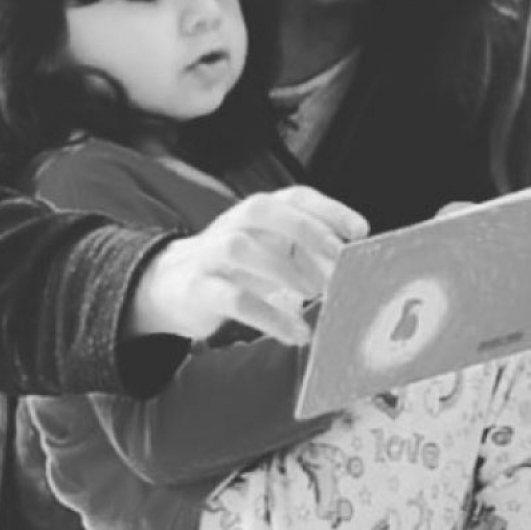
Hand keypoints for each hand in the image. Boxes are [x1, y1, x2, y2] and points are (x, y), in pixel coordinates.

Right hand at [126, 187, 366, 344]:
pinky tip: (295, 333)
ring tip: (316, 296)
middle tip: (338, 265)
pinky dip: (269, 317)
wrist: (170, 286)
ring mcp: (211, 253)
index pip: (295, 196)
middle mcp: (233, 224)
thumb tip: (355, 267)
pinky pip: (233, 299)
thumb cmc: (236, 268)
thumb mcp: (271, 250)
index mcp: (258, 212)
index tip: (360, 231)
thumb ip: (308, 252)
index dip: (329, 210)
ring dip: (284, 270)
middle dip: (307, 233)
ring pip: (242, 248)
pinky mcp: (199, 288)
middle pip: (265, 210)